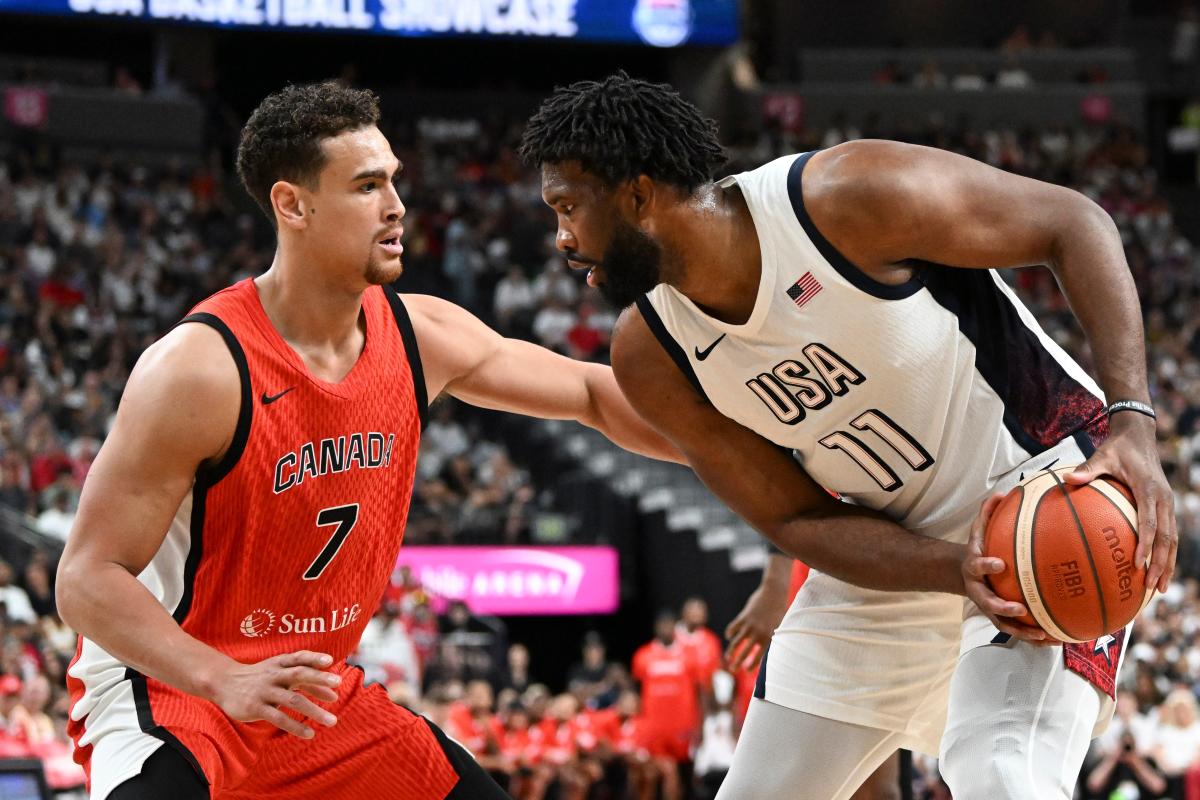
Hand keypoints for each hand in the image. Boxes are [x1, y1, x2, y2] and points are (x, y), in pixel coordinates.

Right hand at [208, 650, 340, 737]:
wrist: (224, 683)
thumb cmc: (261, 677)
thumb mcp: (280, 672)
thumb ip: (306, 682)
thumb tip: (333, 694)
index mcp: (280, 663)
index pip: (300, 658)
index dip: (314, 658)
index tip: (330, 661)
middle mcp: (274, 675)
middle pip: (299, 674)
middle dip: (319, 679)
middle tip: (339, 685)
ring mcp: (265, 691)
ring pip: (293, 700)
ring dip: (315, 711)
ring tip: (332, 721)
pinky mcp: (257, 708)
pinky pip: (279, 718)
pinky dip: (296, 726)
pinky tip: (309, 734)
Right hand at [724, 581, 790, 670]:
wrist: (774, 593)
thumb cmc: (779, 611)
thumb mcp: (779, 626)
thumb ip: (772, 638)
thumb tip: (768, 649)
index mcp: (769, 637)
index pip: (759, 657)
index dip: (751, 665)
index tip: (746, 670)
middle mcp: (758, 633)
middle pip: (744, 652)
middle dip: (737, 662)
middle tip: (732, 670)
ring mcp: (749, 625)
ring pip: (736, 642)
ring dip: (731, 651)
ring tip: (728, 657)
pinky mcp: (743, 617)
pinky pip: (732, 628)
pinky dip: (730, 633)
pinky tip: (730, 637)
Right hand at [961, 493, 1052, 643]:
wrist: (964, 572)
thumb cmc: (980, 547)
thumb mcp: (978, 529)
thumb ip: (988, 512)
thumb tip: (1004, 492)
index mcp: (973, 568)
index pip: (976, 566)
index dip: (986, 566)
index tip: (999, 563)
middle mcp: (979, 590)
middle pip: (987, 603)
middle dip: (1001, 608)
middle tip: (1018, 609)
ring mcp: (988, 607)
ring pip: (1003, 625)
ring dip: (1022, 632)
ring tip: (1044, 635)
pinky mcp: (1000, 619)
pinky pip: (1017, 631)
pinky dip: (1034, 638)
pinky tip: (1055, 640)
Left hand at [1064, 413, 1175, 591]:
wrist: (1139, 437)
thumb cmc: (1117, 448)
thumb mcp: (1102, 455)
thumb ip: (1088, 469)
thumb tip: (1068, 478)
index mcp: (1149, 489)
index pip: (1150, 522)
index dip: (1146, 544)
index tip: (1137, 564)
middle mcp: (1163, 499)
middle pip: (1167, 537)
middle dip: (1161, 563)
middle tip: (1151, 586)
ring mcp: (1167, 504)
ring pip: (1173, 540)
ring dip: (1168, 564)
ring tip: (1160, 589)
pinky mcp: (1166, 507)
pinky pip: (1169, 535)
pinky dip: (1166, 554)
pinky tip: (1158, 572)